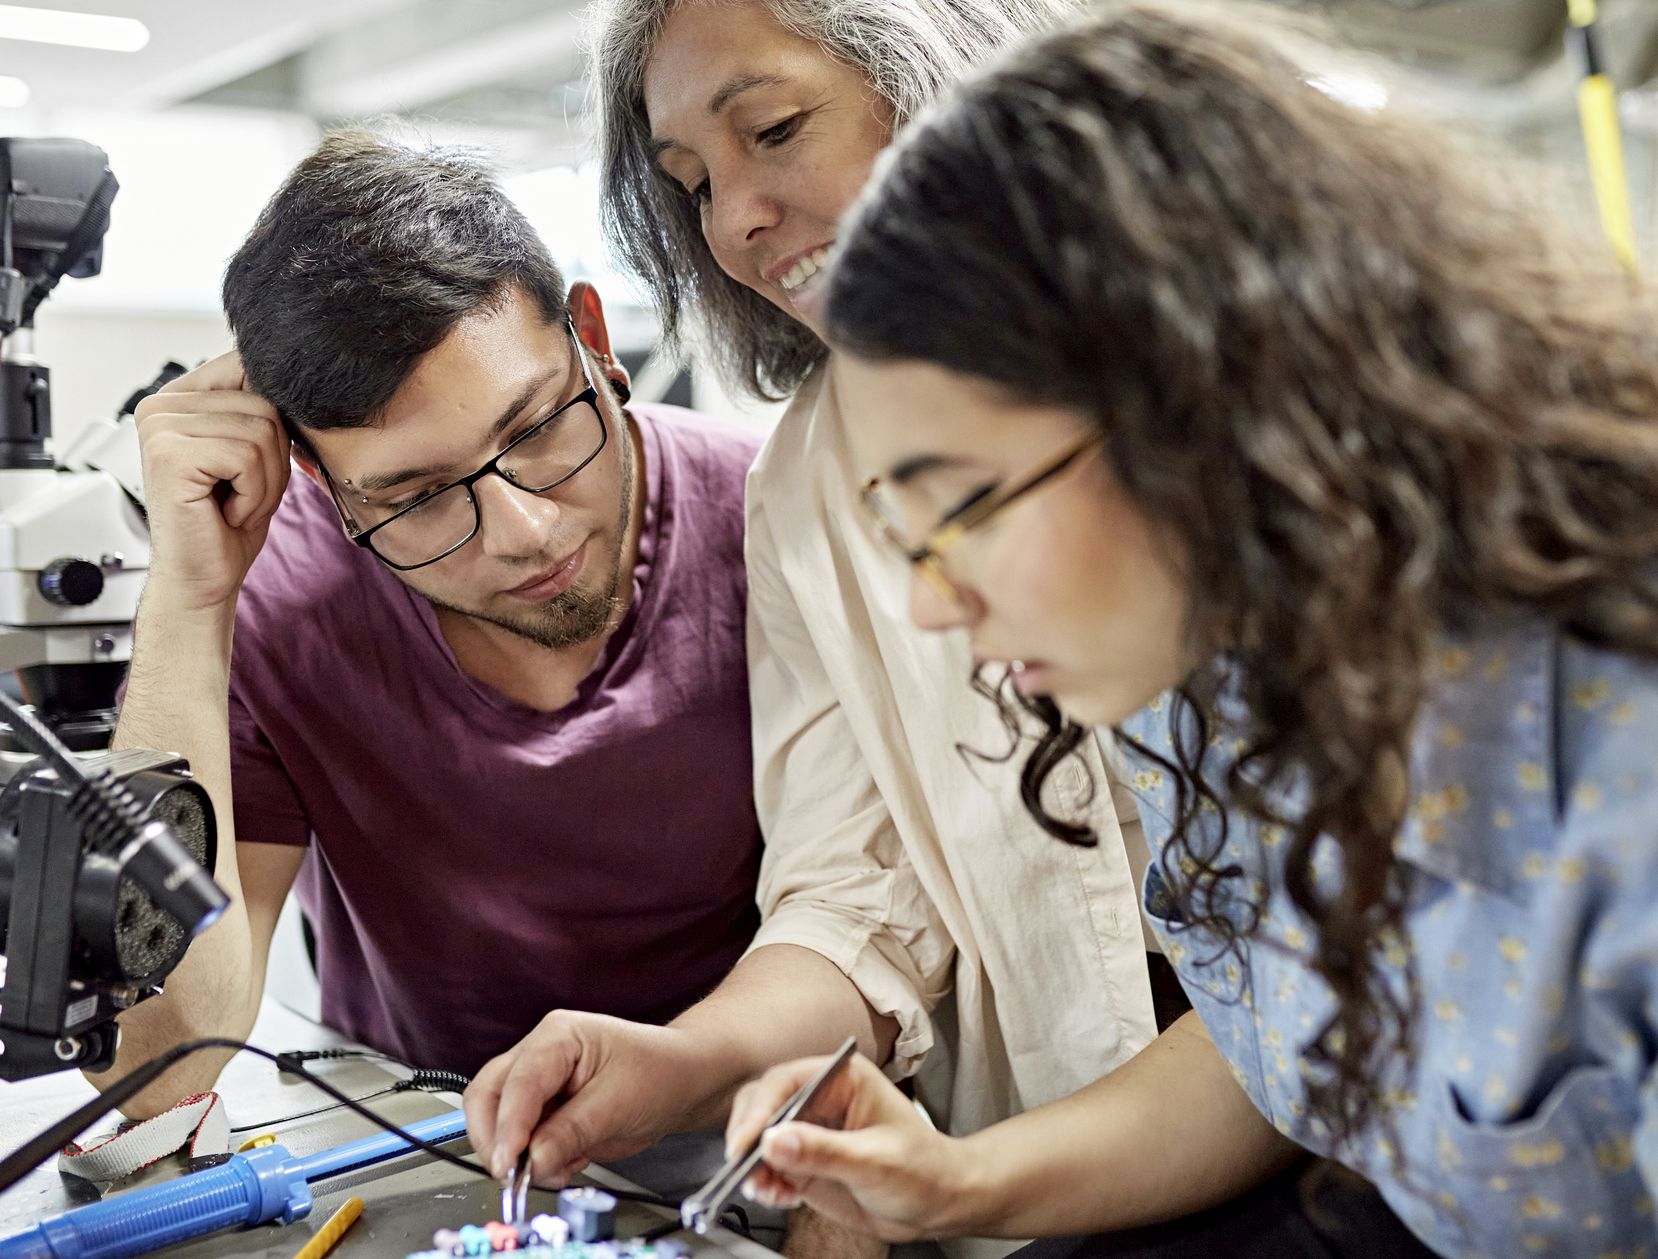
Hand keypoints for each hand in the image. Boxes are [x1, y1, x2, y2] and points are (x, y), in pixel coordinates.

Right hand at [134, 351, 289, 612]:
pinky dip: (254, 494)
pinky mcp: (168, 454)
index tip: (251, 465)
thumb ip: (263, 409)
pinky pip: (247, 458)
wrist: (203, 577)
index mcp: (179, 397)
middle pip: (265, 403)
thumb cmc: (229, 520)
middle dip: (273, 461)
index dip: (275, 422)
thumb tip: (293, 377)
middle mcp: (161, 404)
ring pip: (262, 431)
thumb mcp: (255, 453)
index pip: (249, 368)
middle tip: (242, 494)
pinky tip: (227, 512)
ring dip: (264, 482)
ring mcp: (159, 426)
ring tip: (234, 504)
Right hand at [464, 1011, 720, 1183]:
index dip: (508, 1126)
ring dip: (515, 1153)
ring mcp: (537, 1081)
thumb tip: (532, 1161)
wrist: (681, 1081)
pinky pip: (519, 1139)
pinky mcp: (542, 1109)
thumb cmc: (658, 1073)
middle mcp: (538, 1053)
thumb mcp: (619, 1104)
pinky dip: (533, 1159)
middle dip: (495, 1140)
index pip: (518, 1083)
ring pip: (495, 1119)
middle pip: (488, 1096)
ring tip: (556, 1167)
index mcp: (558, 1036)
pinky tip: (569, 1159)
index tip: (508, 1164)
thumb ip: (571, 1133)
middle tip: (513, 1175)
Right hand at [727, 1053, 975, 1242]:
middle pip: (764, 1104)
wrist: (937, 1203)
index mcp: (842, 1079)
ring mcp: (810, 1132)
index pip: (786, 1082)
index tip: (747, 1143)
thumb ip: (824, 1151)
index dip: (761, 1110)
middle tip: (743, 1166)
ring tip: (760, 1188)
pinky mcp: (805, 1162)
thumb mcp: (875, 1161)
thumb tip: (775, 1140)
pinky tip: (775, 1196)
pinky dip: (764, 1182)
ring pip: (761, 1137)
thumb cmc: (923, 1169)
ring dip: (752, 1163)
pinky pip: (770, 1167)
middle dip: (749, 1135)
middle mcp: (821, 1100)